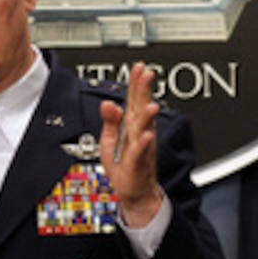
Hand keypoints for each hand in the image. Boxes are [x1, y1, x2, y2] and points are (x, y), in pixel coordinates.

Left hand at [99, 62, 163, 226]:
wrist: (133, 191)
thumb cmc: (123, 165)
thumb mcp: (110, 139)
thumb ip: (110, 120)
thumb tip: (108, 103)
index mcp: (131, 125)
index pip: (134, 100)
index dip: (136, 83)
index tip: (139, 67)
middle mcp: (138, 132)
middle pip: (141, 107)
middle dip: (144, 91)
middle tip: (147, 74)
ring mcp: (141, 146)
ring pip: (143, 128)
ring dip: (147, 116)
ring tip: (149, 105)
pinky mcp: (138, 163)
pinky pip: (140, 152)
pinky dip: (143, 143)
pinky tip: (145, 135)